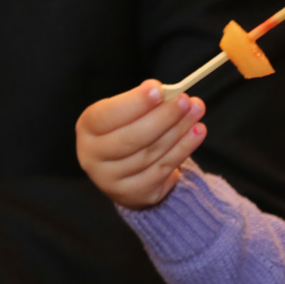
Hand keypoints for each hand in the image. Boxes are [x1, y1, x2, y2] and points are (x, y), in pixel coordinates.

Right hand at [75, 82, 206, 209]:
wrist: (122, 169)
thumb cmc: (124, 129)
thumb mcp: (124, 111)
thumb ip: (141, 102)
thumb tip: (165, 93)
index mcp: (87, 128)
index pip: (108, 115)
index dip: (134, 103)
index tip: (158, 90)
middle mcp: (93, 157)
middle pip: (132, 138)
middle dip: (163, 117)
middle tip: (185, 100)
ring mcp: (111, 180)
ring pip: (150, 154)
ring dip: (178, 130)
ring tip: (196, 112)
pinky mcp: (133, 193)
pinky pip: (162, 170)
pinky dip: (183, 149)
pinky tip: (196, 133)